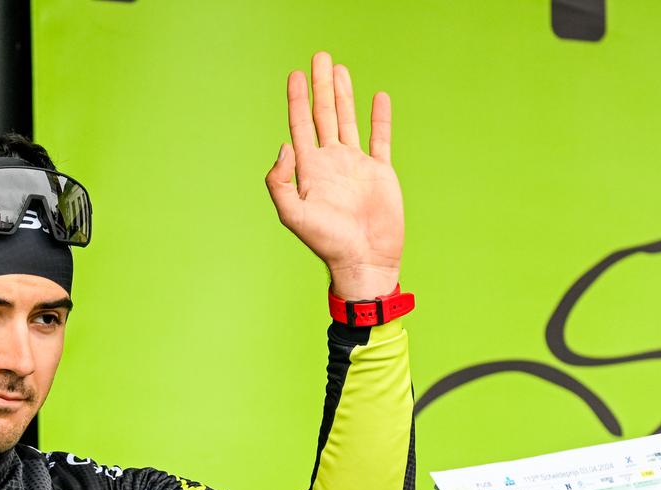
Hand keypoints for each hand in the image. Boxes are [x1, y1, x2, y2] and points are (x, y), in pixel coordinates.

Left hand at [265, 51, 403, 299]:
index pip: (300, 124)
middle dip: (321, 86)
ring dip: (344, 94)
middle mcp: (332, 162)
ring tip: (340, 69)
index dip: (298, 98)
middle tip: (320, 57)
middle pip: (324, 114)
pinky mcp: (380, 172)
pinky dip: (380, 118)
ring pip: (349, 120)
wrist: (363, 261)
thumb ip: (279, 181)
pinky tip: (378, 98)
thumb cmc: (327, 243)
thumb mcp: (292, 214)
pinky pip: (380, 139)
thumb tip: (286, 145)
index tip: (296, 74)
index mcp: (310, 169)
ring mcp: (356, 165)